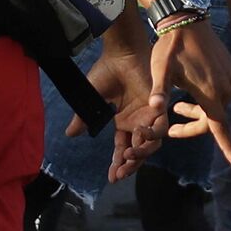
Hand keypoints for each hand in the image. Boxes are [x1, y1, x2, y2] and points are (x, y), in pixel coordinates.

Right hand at [65, 44, 163, 181]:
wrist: (121, 53)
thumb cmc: (107, 71)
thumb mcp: (93, 98)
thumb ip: (84, 117)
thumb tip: (70, 134)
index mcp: (123, 122)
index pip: (121, 149)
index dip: (117, 163)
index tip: (111, 178)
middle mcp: (137, 122)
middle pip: (137, 151)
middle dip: (130, 165)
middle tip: (120, 173)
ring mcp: (148, 115)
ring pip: (150, 144)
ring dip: (141, 153)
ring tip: (128, 156)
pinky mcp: (158, 106)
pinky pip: (160, 127)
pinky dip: (152, 134)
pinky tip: (139, 135)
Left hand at [148, 20, 230, 168]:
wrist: (187, 19)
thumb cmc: (171, 47)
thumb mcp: (161, 70)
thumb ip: (159, 92)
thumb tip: (152, 109)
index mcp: (210, 93)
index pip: (220, 128)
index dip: (229, 148)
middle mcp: (226, 89)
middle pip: (214, 119)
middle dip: (193, 126)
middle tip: (171, 130)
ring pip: (217, 106)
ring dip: (199, 110)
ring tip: (177, 106)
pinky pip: (222, 92)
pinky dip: (209, 97)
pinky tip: (193, 88)